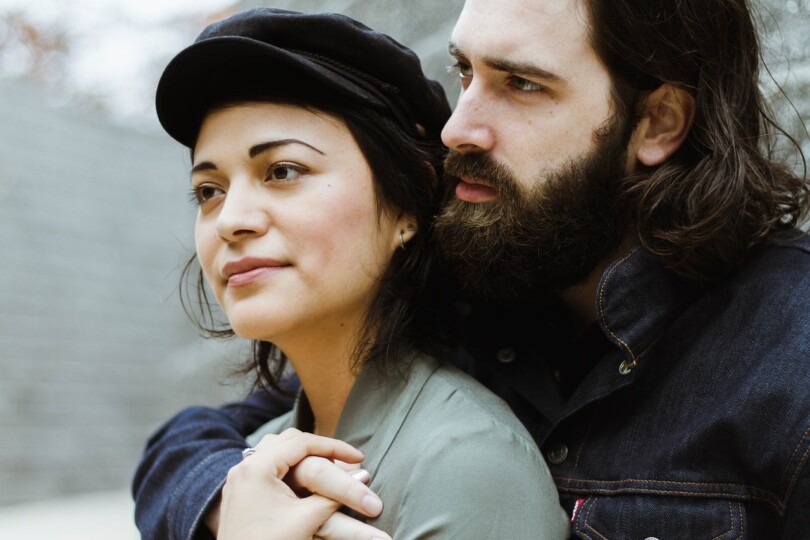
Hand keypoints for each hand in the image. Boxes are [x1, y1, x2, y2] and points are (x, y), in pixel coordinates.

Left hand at [216, 428, 390, 539]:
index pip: (303, 443)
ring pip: (278, 451)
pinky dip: (291, 467)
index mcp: (257, 468)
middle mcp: (245, 467)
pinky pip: (269, 466)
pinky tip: (306, 480)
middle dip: (320, 448)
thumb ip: (334, 496)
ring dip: (304, 456)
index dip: (334, 447)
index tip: (358, 457)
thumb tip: (362, 477)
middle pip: (289, 441)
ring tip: (328, 466)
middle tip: (345, 461)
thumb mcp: (306, 521)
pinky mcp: (242, 492)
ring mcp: (241, 479)